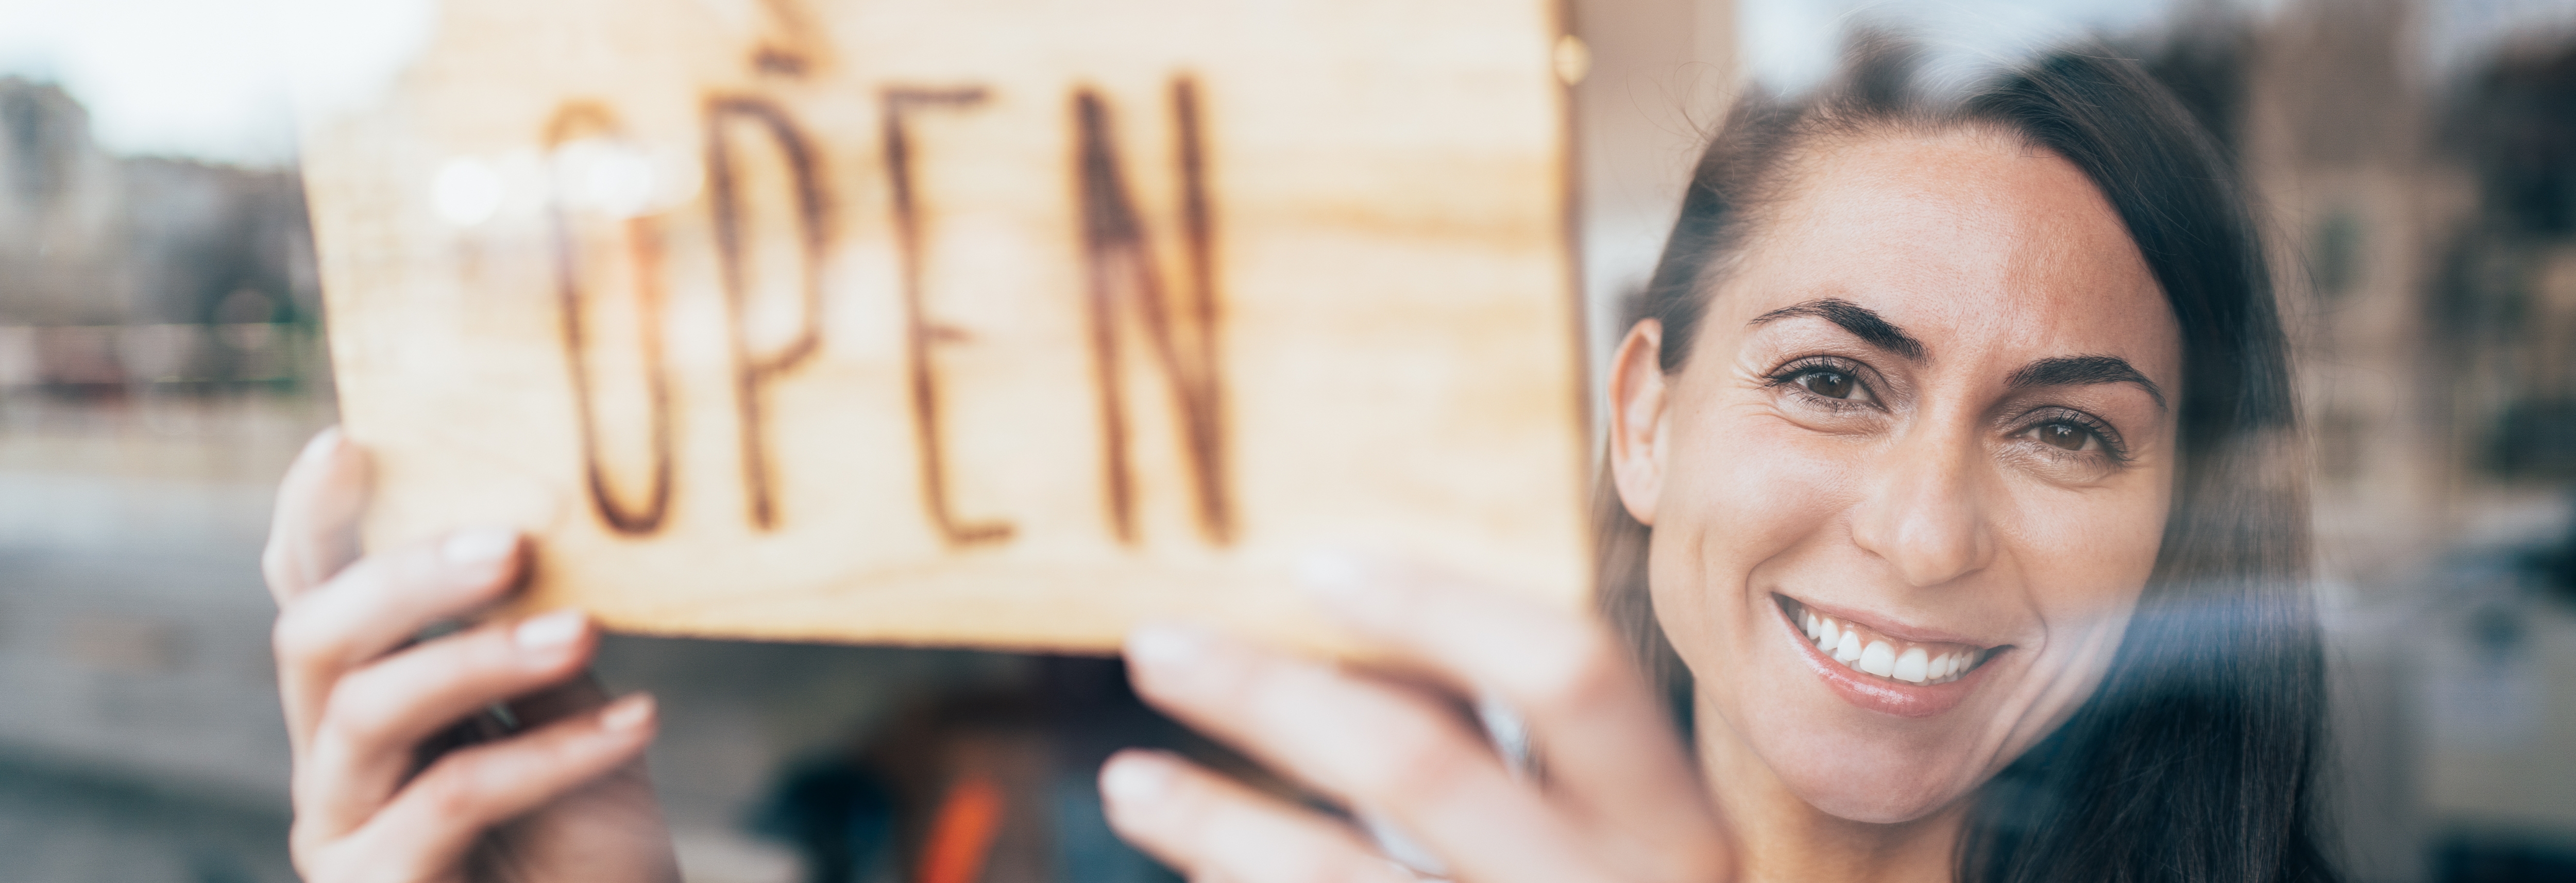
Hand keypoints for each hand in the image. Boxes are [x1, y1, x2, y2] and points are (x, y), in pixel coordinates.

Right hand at [262, 428, 679, 881]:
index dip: (315, 521)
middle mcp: (330, 760)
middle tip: (510, 541)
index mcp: (362, 702)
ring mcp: (341, 829)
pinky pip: (453, 798)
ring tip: (586, 632)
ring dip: (480, 657)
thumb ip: (537, 635)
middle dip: (405, 579)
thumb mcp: (569, 717)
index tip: (350, 439)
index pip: (314, 596)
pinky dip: (551, 755)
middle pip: (315, 641)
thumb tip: (546, 531)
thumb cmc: (585, 834)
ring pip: (371, 713)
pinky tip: (640, 722)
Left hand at [1099, 558, 1733, 882]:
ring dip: (1219, 819)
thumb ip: (1486, 720)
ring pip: (1343, 877)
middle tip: (1154, 644)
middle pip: (1424, 765)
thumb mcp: (1590, 815)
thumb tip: (1326, 602)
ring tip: (1128, 778)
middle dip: (1270, 695)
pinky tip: (1194, 858)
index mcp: (1670, 819)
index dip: (1442, 606)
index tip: (1311, 566)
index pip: (1571, 669)